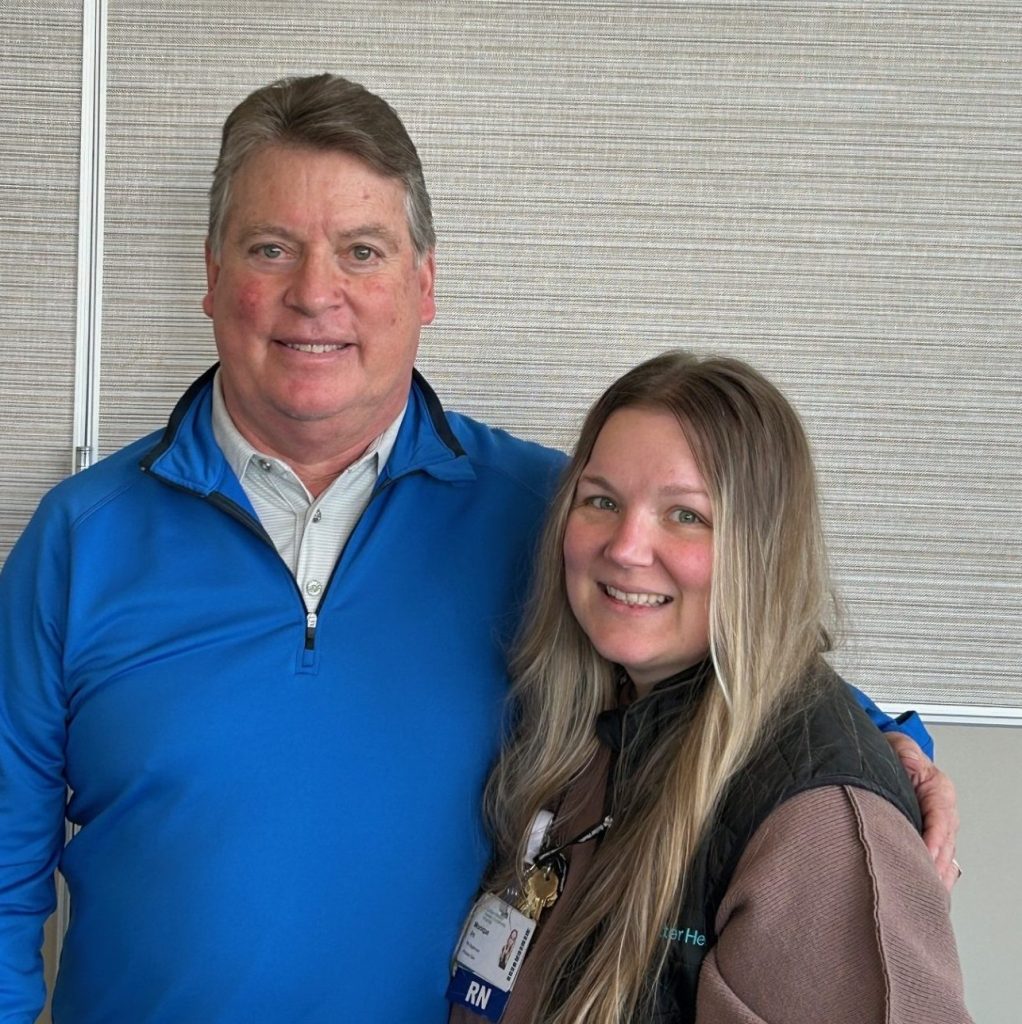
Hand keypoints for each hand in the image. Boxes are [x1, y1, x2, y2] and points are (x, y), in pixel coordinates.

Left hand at [885, 731, 960, 890]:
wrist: (893, 754)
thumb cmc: (895, 754)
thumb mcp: (899, 748)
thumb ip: (904, 755)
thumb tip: (907, 762)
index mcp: (939, 789)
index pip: (941, 818)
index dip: (934, 838)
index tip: (927, 855)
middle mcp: (943, 810)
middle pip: (945, 843)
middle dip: (937, 865)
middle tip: (925, 884)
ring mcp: (939, 824)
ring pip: (944, 855)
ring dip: (937, 875)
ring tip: (928, 895)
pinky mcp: (929, 835)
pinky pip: (938, 858)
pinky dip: (935, 875)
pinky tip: (930, 891)